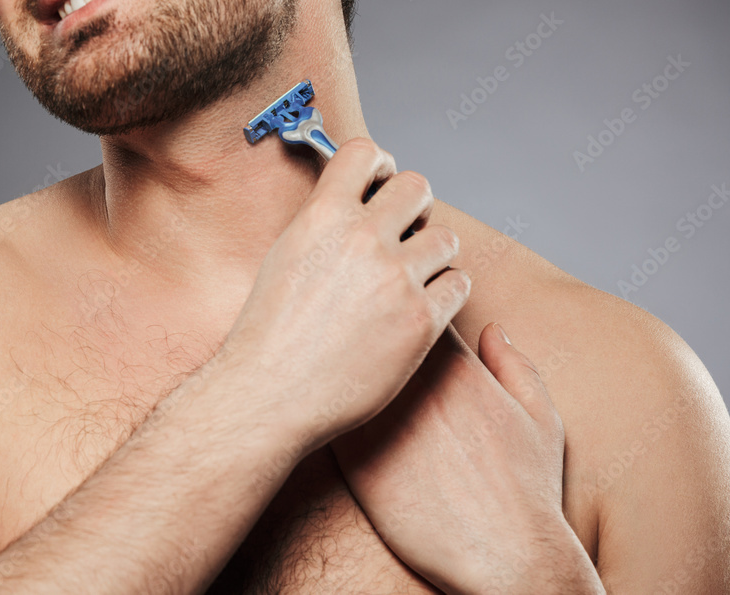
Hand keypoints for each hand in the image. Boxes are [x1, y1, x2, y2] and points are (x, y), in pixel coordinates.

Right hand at [218, 137, 470, 450]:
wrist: (272, 393)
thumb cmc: (268, 334)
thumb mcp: (283, 257)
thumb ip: (321, 224)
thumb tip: (350, 205)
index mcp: (322, 217)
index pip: (365, 152)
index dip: (380, 163)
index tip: (381, 181)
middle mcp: (362, 239)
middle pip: (417, 187)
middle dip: (414, 206)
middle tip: (405, 229)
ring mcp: (396, 279)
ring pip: (445, 237)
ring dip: (432, 252)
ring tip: (413, 274)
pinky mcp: (420, 320)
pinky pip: (457, 284)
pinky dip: (445, 291)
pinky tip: (422, 304)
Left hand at [332, 323, 602, 593]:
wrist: (505, 554)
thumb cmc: (528, 489)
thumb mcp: (539, 417)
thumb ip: (515, 364)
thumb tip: (493, 328)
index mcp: (455, 367)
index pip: (414, 308)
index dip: (399, 308)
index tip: (391, 317)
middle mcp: (412, 386)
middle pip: (368, 334)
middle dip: (359, 329)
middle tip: (345, 332)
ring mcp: (380, 421)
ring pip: (339, 372)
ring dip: (333, 366)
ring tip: (326, 369)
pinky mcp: (355, 460)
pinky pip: (325, 417)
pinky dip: (322, 409)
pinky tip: (322, 413)